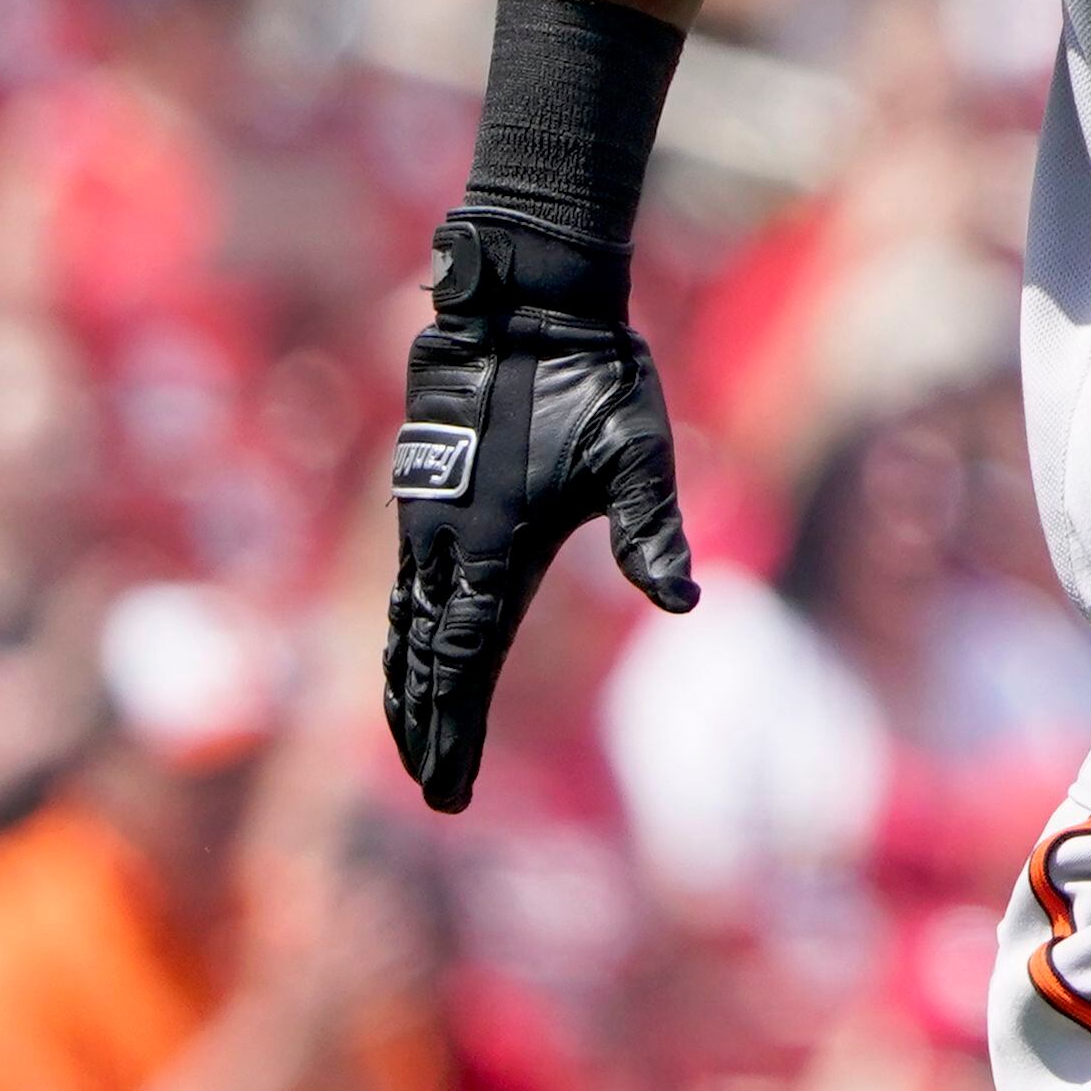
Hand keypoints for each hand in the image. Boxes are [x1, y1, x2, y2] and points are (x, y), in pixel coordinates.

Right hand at [382, 218, 694, 814]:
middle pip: (427, 659)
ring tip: (412, 741)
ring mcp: (427, 518)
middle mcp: (447, 543)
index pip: (466, 664)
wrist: (525, 301)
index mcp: (494, 548)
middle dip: (428, 727)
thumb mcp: (636, 452)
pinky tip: (412, 650)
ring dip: (407, 685)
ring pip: (406, 623)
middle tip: (437, 790)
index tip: (451, 790)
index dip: (456, 730)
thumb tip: (686, 603)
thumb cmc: (592, 378)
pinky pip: (404, 582)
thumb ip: (651, 529)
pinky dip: (404, 631)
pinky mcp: (424, 492)